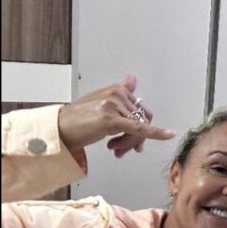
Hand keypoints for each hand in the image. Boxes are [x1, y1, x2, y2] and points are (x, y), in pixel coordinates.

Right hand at [57, 74, 174, 157]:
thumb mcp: (100, 103)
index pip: (141, 111)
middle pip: (142, 121)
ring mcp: (114, 105)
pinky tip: (168, 135)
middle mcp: (117, 94)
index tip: (134, 142)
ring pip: (139, 130)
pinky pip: (139, 129)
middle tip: (122, 150)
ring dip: (128, 144)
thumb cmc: (77, 119)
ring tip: (114, 149)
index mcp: (117, 89)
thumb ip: (119, 93)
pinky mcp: (111, 120)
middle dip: (136, 139)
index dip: (142, 129)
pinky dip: (156, 133)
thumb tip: (133, 78)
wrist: (59, 130)